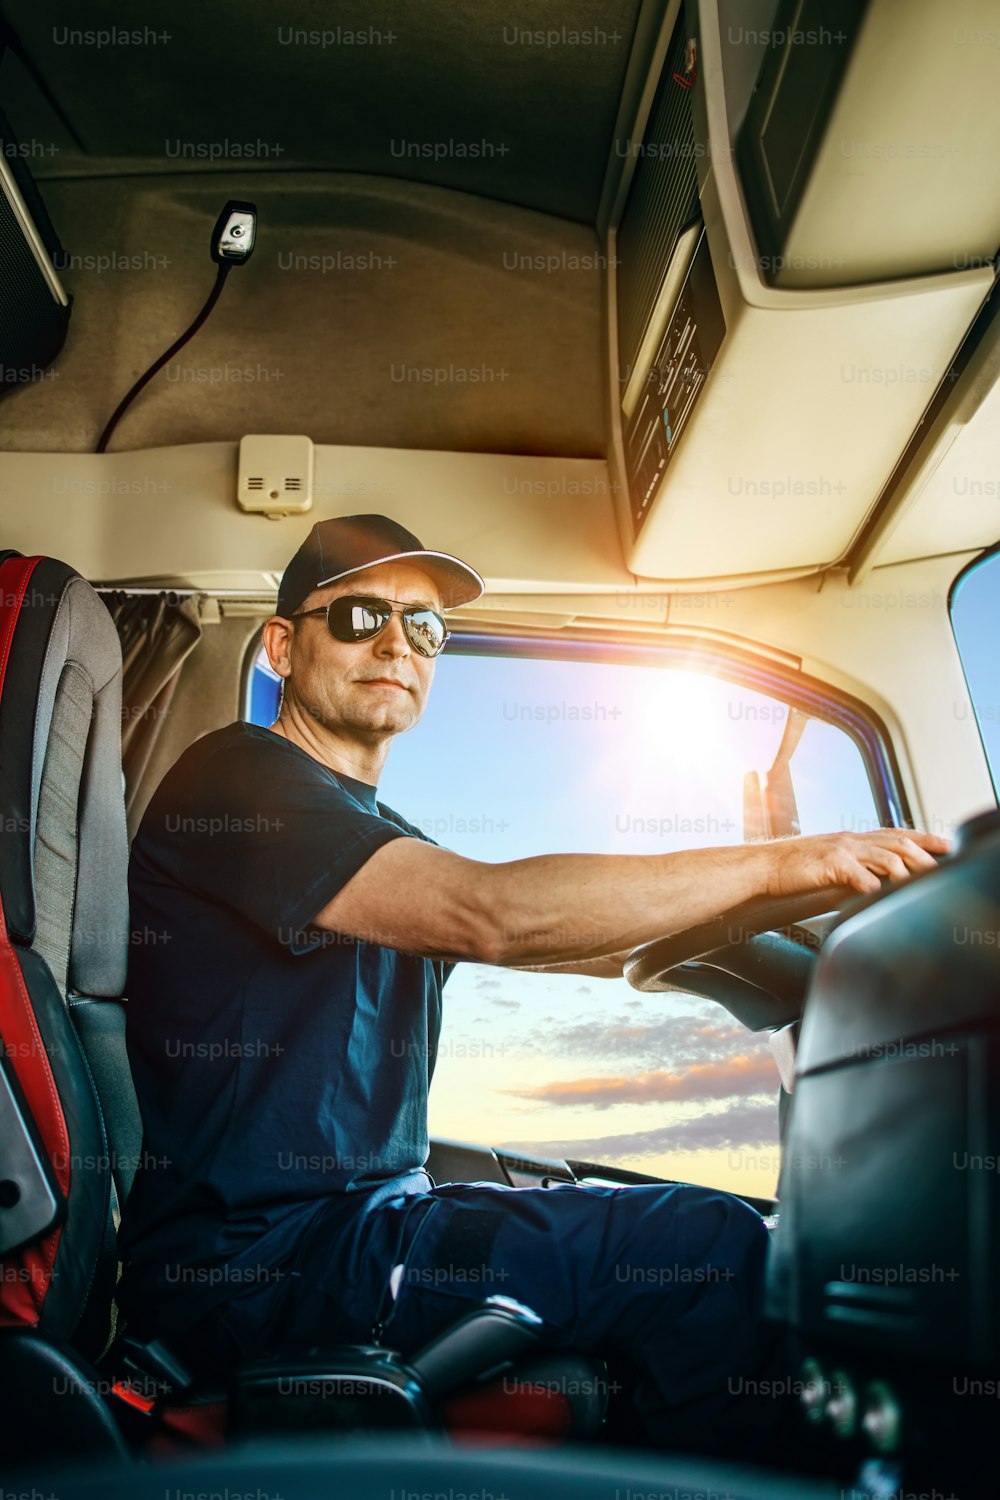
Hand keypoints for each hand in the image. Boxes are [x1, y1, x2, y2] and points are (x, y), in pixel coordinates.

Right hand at [765, 828, 949, 898]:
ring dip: (904, 871)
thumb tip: (875, 887)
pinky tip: (880, 895)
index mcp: (852, 839)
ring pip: (885, 855)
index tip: (947, 845)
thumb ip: (853, 871)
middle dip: (925, 854)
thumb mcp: (829, 866)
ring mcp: (840, 849)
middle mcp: (850, 840)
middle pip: (898, 841)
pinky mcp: (828, 863)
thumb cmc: (793, 870)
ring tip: (915, 885)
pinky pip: (858, 874)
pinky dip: (872, 885)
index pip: (896, 833)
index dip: (924, 838)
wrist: (763, 866)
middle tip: (942, 867)